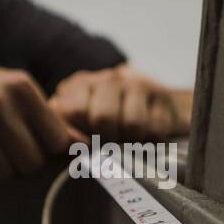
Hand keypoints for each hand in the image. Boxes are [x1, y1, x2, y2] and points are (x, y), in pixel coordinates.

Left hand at [48, 64, 189, 141]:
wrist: (150, 106)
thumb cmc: (105, 123)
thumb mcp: (76, 124)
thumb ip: (63, 131)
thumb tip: (62, 144)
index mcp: (79, 86)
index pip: (74, 111)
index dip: (80, 136)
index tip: (87, 145)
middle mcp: (106, 78)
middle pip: (104, 118)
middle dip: (108, 140)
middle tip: (111, 144)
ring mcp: (135, 83)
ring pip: (133, 124)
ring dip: (132, 141)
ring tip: (128, 140)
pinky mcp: (161, 94)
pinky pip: (156, 128)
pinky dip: (152, 140)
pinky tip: (146, 136)